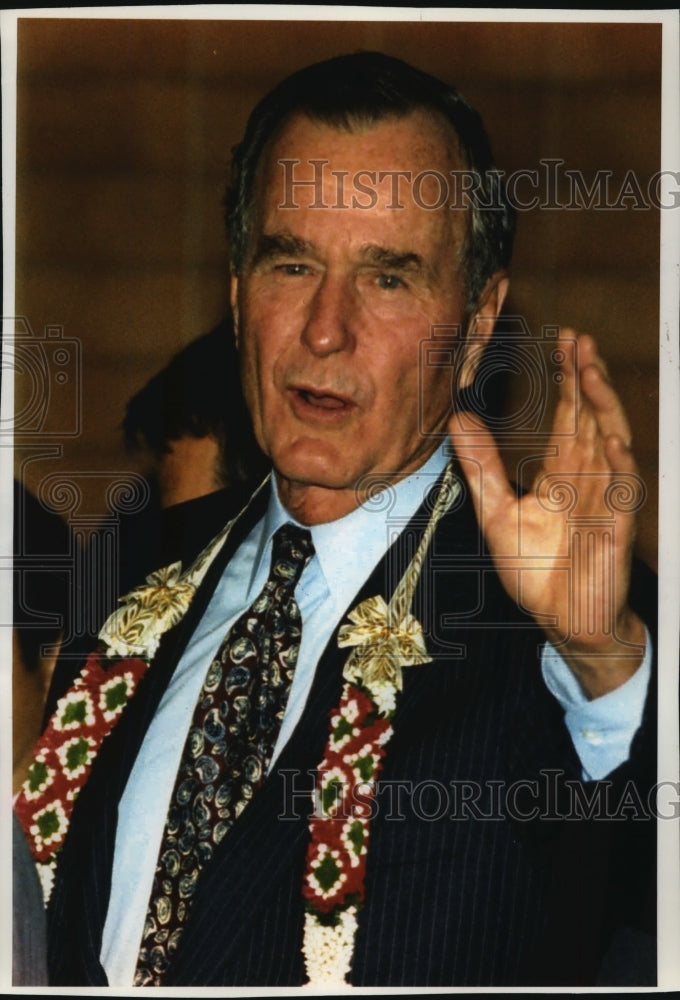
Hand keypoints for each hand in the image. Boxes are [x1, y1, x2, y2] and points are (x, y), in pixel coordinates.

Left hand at [450, 331, 645, 698]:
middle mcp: (586, 477)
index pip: (566, 416)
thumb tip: (458, 421)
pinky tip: (608, 434)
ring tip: (592, 370)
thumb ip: (482, 466)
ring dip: (602, 405)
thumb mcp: (497, 512)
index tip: (562, 342)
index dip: (567, 380)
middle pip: (589, 417)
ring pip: (608, 441)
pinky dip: (617, 461)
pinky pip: (620, 488)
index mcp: (560, 473)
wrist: (560, 619)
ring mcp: (604, 498)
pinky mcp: (615, 525)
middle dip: (586, 378)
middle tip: (579, 338)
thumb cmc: (535, 571)